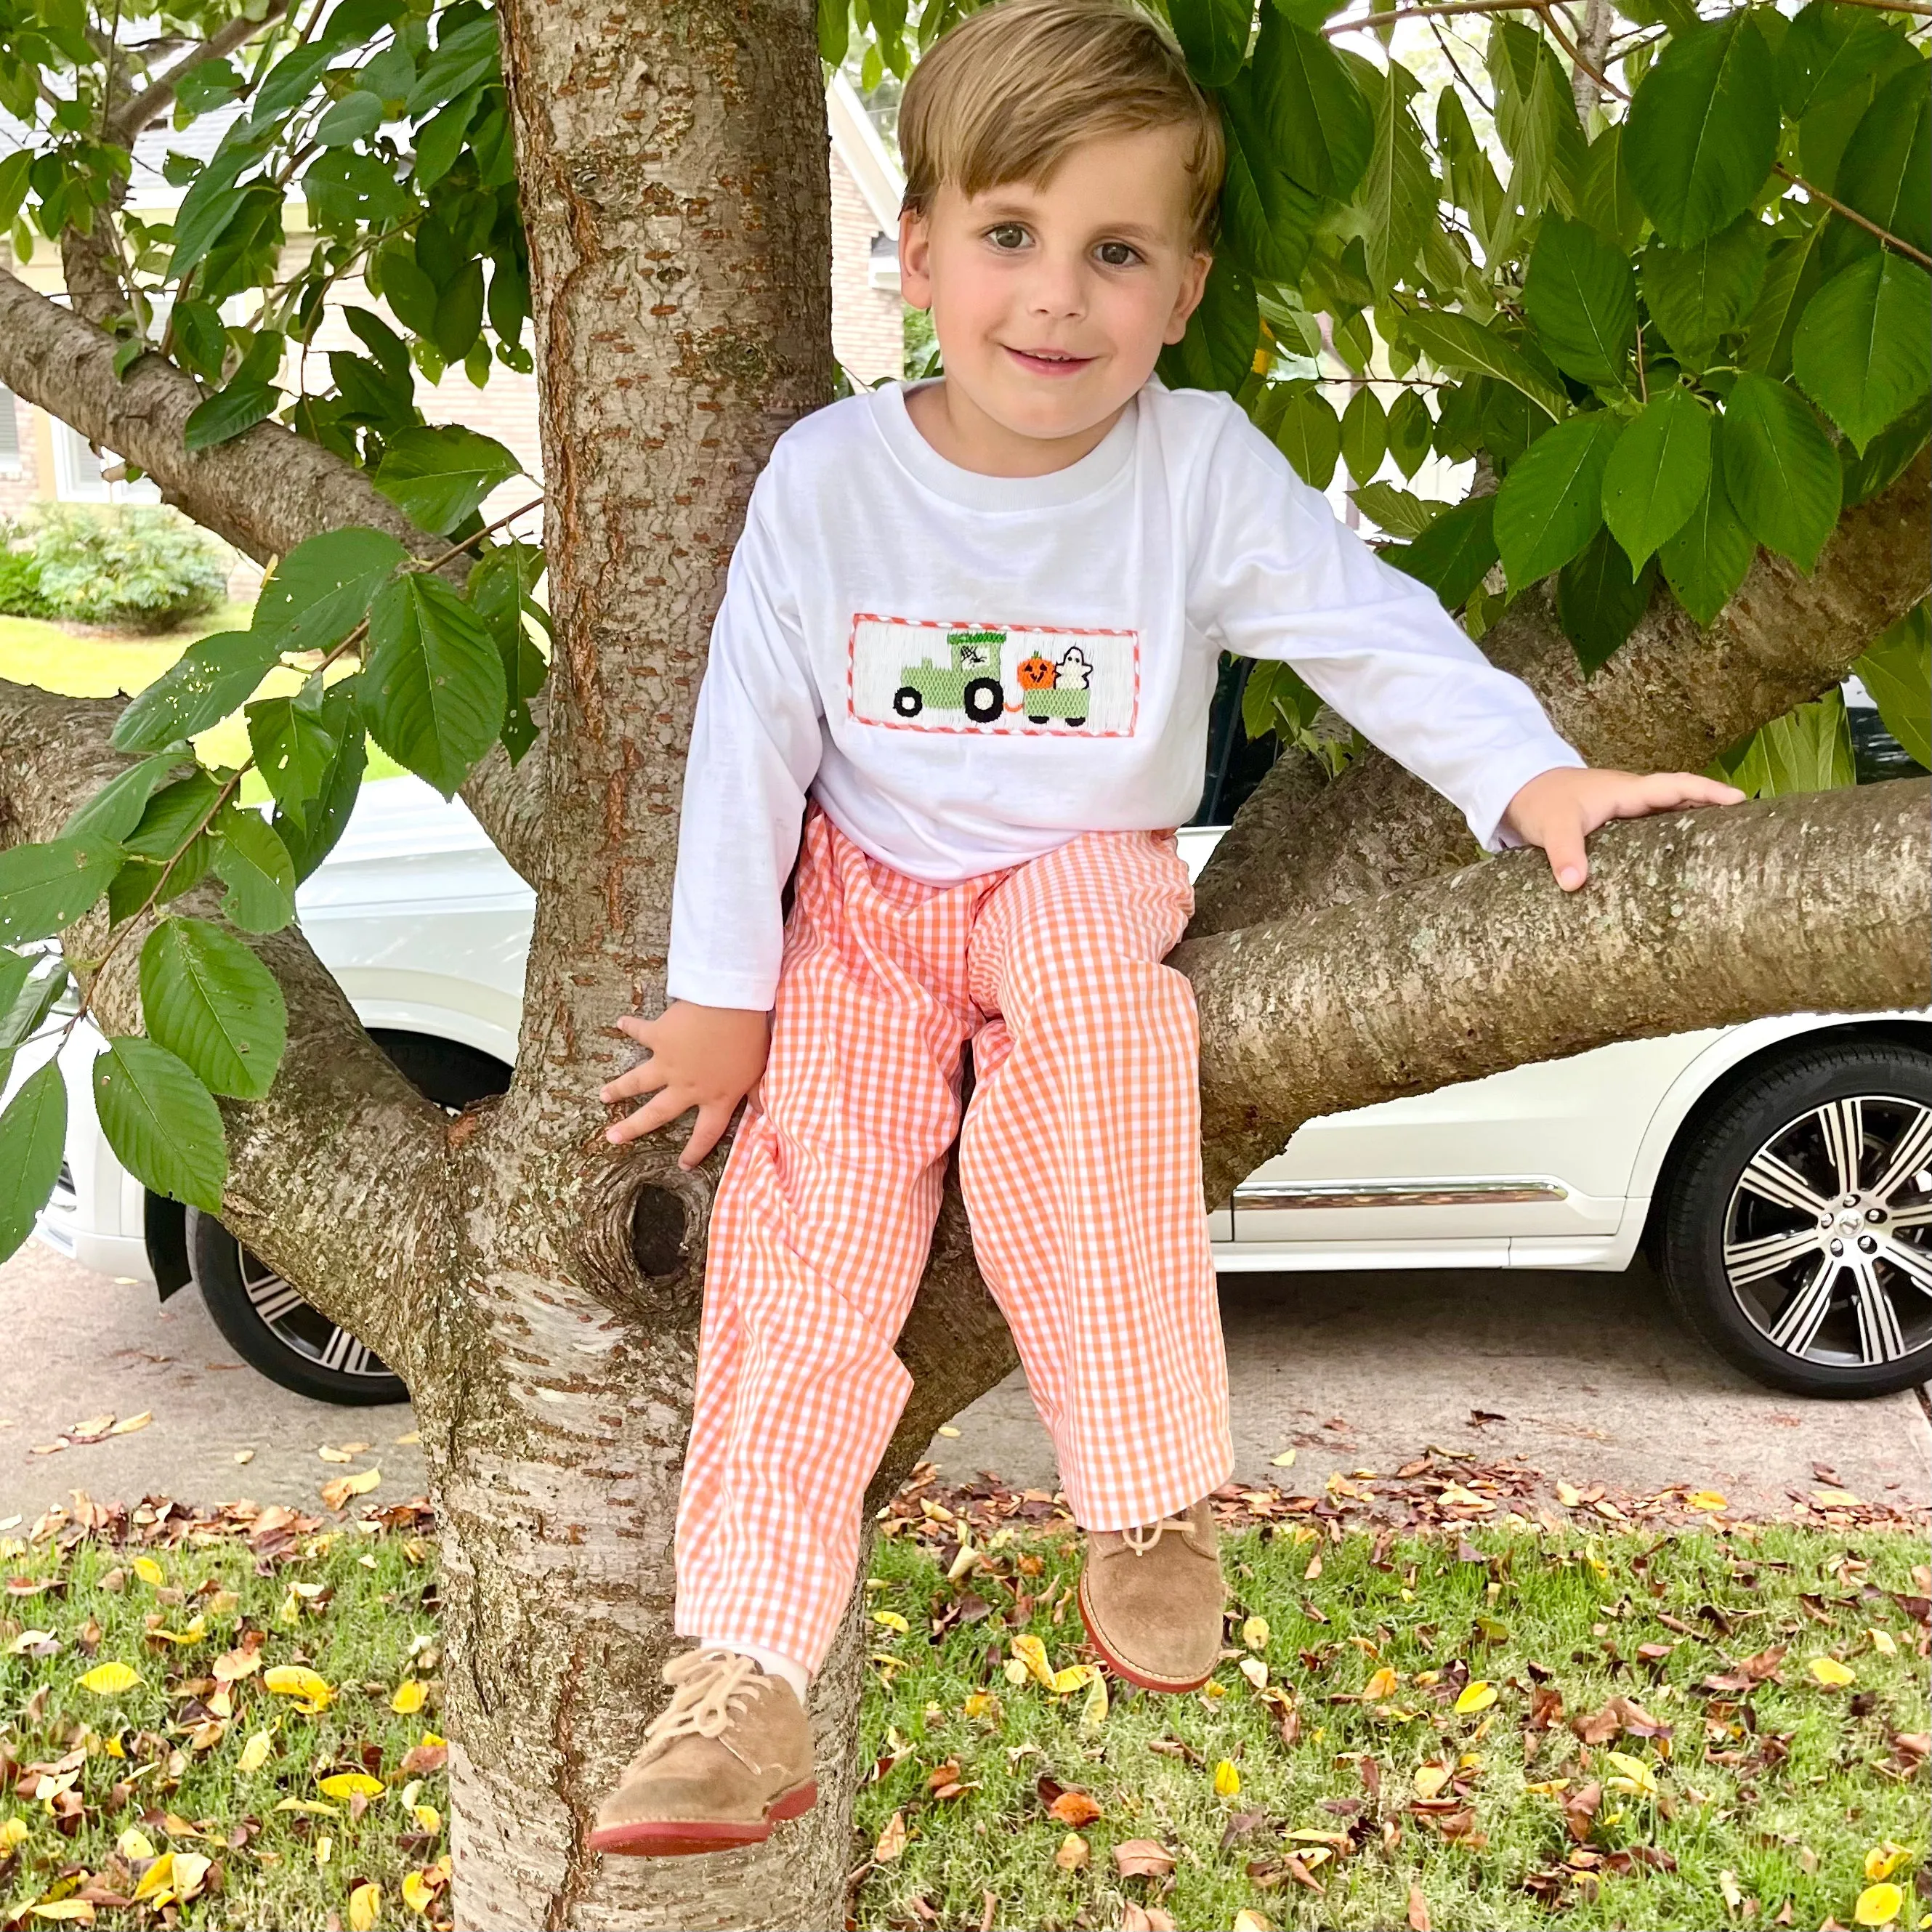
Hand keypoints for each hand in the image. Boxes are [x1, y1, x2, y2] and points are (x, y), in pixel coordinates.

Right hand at [599, 1000, 770, 1167]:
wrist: (731, 1006)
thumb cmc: (750, 1039)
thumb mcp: (759, 1073)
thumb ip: (758, 1095)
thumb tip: (767, 1116)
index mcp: (716, 1098)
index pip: (706, 1133)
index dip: (696, 1151)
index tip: (682, 1165)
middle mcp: (687, 1087)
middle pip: (657, 1114)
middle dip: (633, 1127)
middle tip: (611, 1138)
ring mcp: (669, 1063)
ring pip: (638, 1082)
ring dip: (619, 1088)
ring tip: (602, 1096)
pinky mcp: (659, 1037)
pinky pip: (641, 1033)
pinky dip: (630, 1026)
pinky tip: (620, 1023)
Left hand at [1502, 765, 1746, 890]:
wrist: (1520, 792)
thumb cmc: (1541, 801)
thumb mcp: (1553, 826)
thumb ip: (1565, 852)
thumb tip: (1574, 883)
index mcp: (1627, 791)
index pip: (1676, 787)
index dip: (1708, 792)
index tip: (1740, 801)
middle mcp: (1633, 799)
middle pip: (1685, 801)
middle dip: (1717, 811)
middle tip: (1753, 830)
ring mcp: (1628, 812)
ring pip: (1672, 816)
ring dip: (1698, 825)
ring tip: (1732, 849)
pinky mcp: (1619, 826)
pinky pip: (1655, 829)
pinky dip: (1674, 838)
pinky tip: (1685, 862)